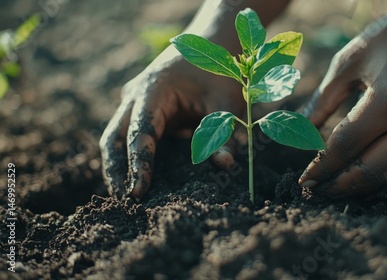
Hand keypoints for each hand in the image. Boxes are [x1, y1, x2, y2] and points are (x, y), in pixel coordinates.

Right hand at [100, 46, 243, 198]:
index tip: (138, 191)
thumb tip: (224, 165)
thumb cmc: (220, 72)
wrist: (212, 43)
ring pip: (114, 135)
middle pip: (113, 136)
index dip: (138, 163)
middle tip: (124, 200)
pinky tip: (134, 176)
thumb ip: (221, 134)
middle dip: (115, 169)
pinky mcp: (141, 106)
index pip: (138, 133)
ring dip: (116, 163)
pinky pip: (126, 133)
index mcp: (154, 90)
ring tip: (124, 194)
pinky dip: (127, 154)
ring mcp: (135, 99)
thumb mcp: (225, 103)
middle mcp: (136, 95)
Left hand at [299, 0, 386, 194]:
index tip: (304, 181)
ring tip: (335, 184)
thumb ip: (323, 99)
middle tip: (316, 192)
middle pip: (372, 171)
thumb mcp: (351, 60)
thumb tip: (300, 132)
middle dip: (340, 186)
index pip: (347, 145)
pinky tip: (364, 168)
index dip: (322, 167)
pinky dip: (384, 169)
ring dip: (362, 184)